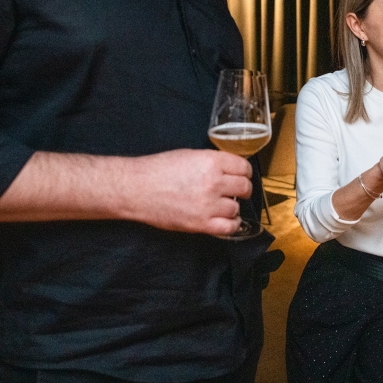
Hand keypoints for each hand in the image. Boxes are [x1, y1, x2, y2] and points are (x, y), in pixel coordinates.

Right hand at [129, 149, 252, 235]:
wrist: (137, 188)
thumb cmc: (158, 170)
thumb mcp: (190, 155)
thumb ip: (212, 162)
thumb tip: (229, 170)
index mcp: (211, 161)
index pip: (243, 167)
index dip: (244, 172)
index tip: (241, 176)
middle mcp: (213, 182)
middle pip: (244, 187)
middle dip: (242, 189)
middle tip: (236, 191)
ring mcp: (208, 205)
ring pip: (237, 208)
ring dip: (233, 207)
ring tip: (224, 205)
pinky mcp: (201, 224)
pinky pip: (229, 227)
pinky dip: (232, 224)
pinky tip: (227, 220)